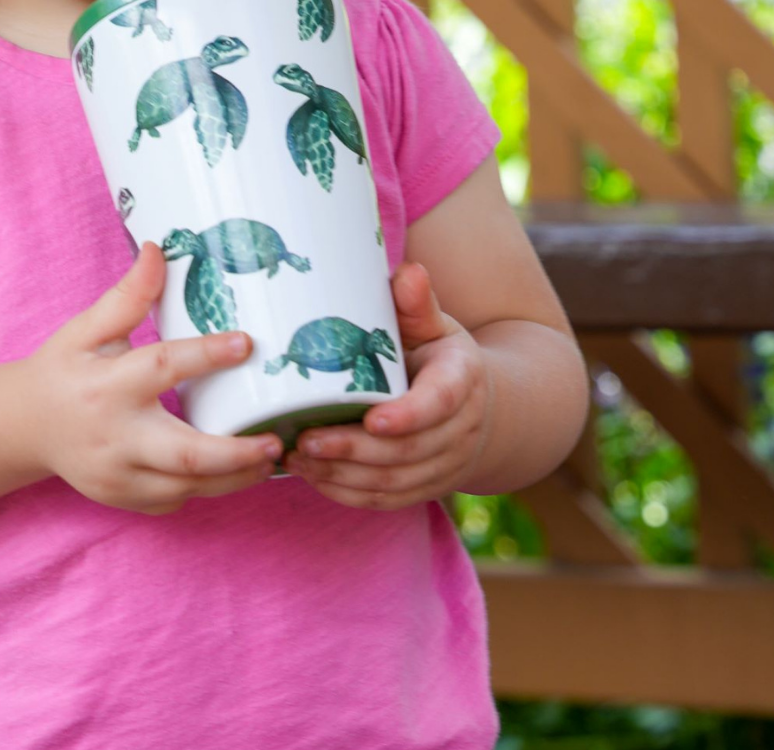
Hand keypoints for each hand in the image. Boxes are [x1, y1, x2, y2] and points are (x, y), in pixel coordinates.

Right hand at [22, 240, 284, 514]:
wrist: (24, 425)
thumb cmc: (62, 370)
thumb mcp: (85, 329)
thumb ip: (126, 296)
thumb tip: (159, 250)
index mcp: (108, 386)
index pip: (163, 367)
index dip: (208, 355)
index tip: (247, 343)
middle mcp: (115, 437)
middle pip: (186, 455)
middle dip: (236, 453)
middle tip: (275, 441)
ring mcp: (118, 477)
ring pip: (187, 487)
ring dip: (233, 477)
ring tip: (268, 457)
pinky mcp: (122, 499)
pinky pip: (174, 500)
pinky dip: (205, 488)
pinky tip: (230, 471)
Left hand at [280, 260, 494, 508]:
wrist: (476, 405)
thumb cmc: (438, 354)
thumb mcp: (434, 324)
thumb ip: (416, 303)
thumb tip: (408, 272)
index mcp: (462, 380)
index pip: (441, 402)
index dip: (409, 415)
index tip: (372, 420)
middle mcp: (460, 429)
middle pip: (409, 451)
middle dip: (355, 450)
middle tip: (306, 440)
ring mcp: (444, 464)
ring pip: (395, 482)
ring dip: (344, 476)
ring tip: (297, 458)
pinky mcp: (424, 488)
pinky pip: (386, 500)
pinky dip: (347, 493)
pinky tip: (312, 477)